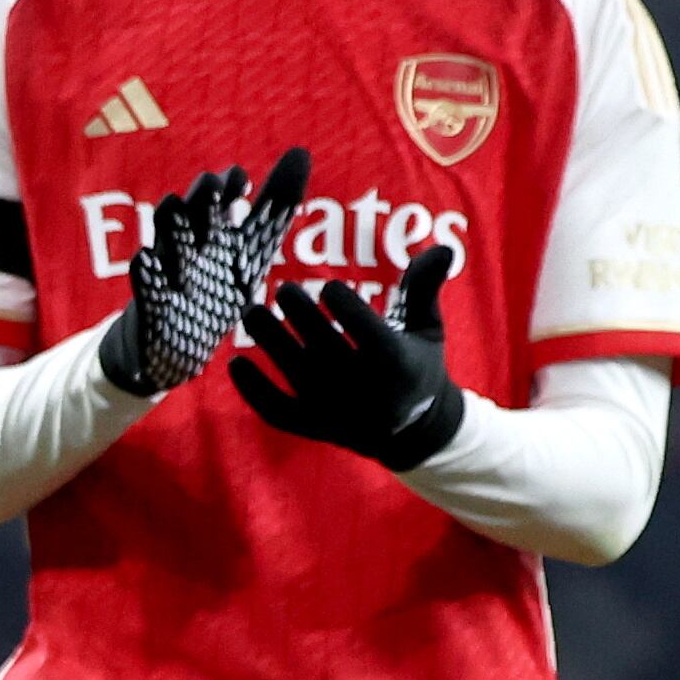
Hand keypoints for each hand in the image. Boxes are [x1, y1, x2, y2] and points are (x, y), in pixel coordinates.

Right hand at [97, 149, 311, 398]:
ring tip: (180, 214)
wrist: (173, 349)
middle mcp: (188, 245)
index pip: (220, 195)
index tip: (244, 183)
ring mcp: (166, 273)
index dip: (229, 183)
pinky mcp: (149, 306)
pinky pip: (143, 285)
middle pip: (192, 206)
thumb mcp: (251, 251)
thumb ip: (275, 203)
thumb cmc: (215, 289)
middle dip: (202, 198)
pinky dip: (145, 271)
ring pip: (164, 239)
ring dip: (173, 227)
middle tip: (217, 189)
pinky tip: (147, 260)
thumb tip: (302, 150)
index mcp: (214, 231)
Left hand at [232, 244, 464, 469]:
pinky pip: (278, 411)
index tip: (328, 287)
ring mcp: (335, 413)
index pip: (366, 331)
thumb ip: (425, 288)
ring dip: (269, 342)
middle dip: (299, 315)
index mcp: (397, 366)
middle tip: (282, 289)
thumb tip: (444, 247)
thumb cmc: (416, 365)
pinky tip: (235, 362)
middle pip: (324, 348)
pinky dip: (253, 390)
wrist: (411, 432)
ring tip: (250, 312)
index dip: (344, 305)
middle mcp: (365, 392)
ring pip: (295, 374)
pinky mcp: (313, 428)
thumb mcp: (427, 329)